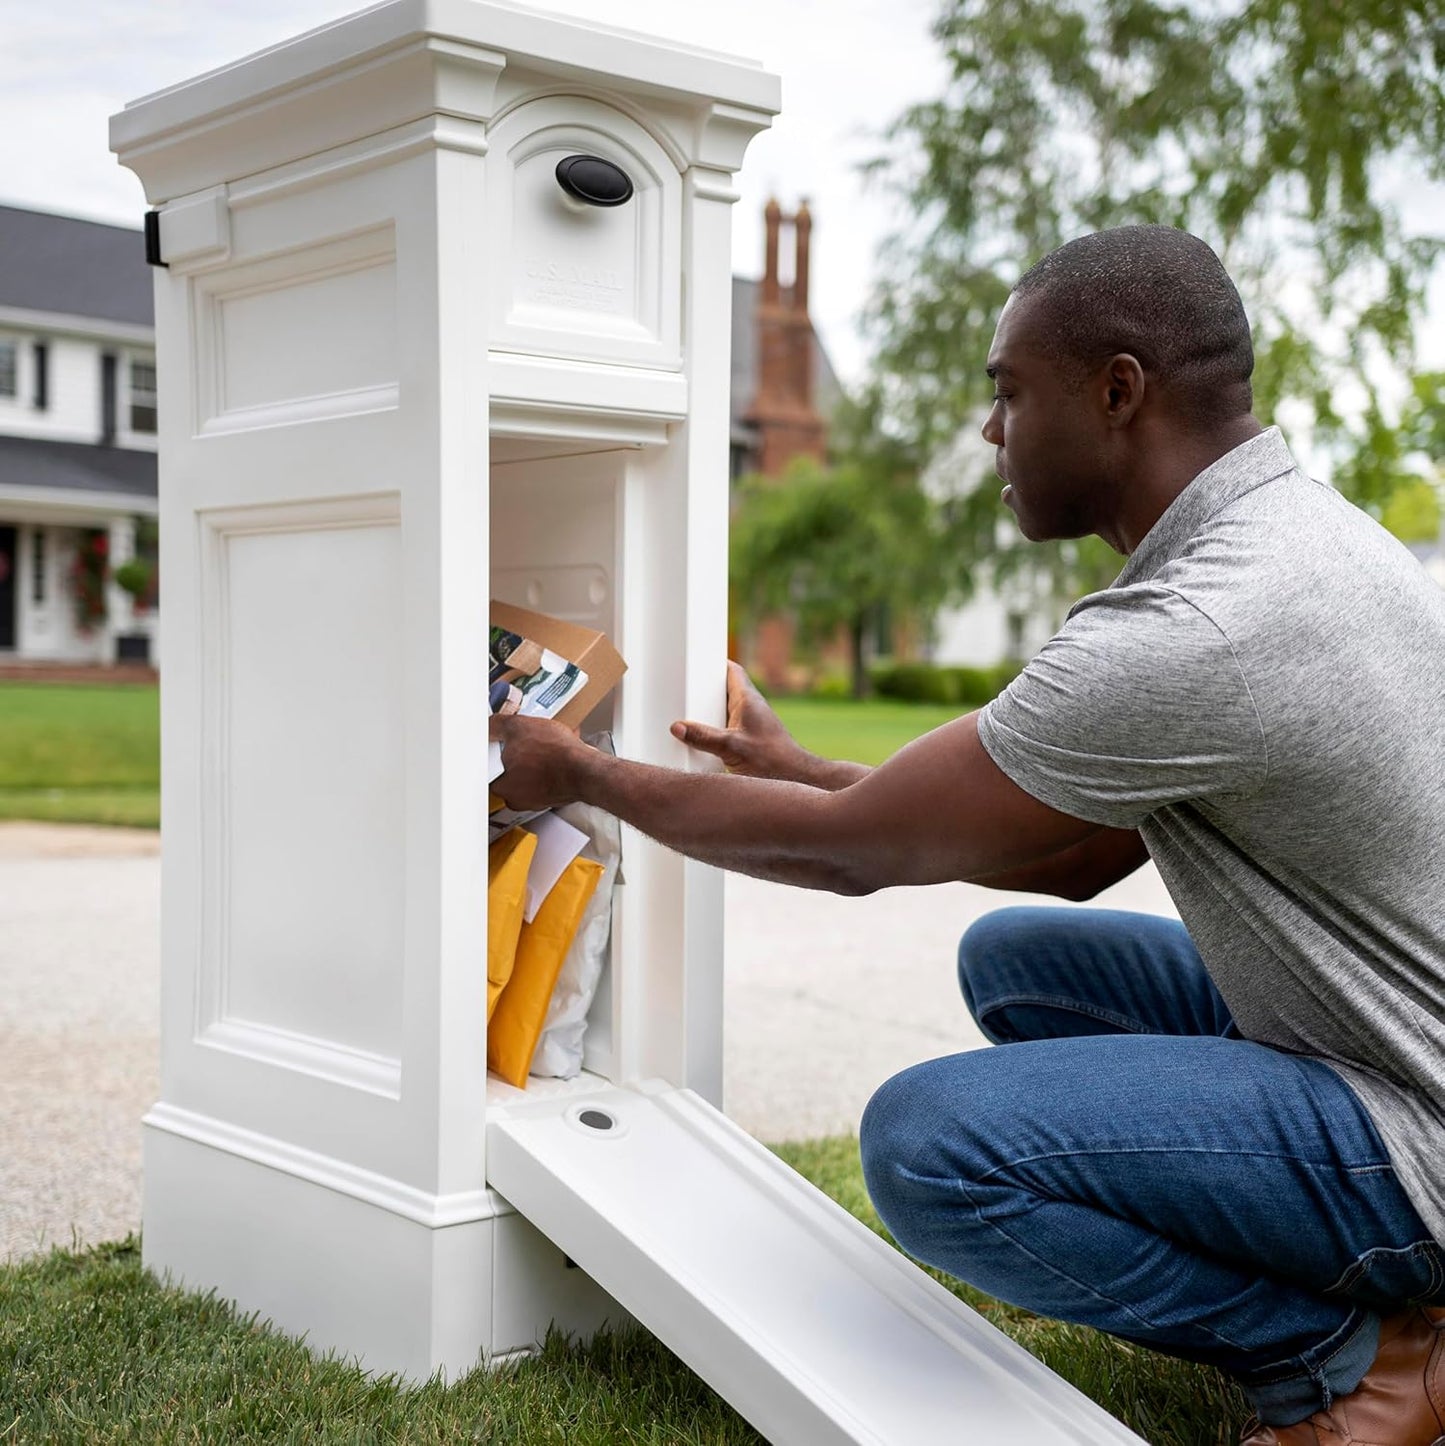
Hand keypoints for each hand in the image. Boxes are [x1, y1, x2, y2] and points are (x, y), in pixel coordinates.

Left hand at [489, 714, 593, 812]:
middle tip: (529, 739)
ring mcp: (539, 799)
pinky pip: (549, 775)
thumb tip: (491, 723)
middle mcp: (518, 798)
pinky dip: (553, 764)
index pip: (489, 767)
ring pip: (532, 773)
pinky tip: (559, 751)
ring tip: (547, 742)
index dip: (498, 749)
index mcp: (502, 786)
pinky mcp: (557, 795)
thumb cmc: (554, 755)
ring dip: (538, 757)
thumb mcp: (518, 727)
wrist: (585, 769)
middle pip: (511, 769)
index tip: (506, 740)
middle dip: (520, 752)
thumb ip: (498, 725)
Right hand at [670, 661, 817, 782]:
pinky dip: (715, 728)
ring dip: (710, 711)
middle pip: (725, 689)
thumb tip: (677, 727)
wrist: (794, 777)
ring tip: (687, 714)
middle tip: (685, 689)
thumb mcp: (731, 747)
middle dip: (706, 689)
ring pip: (726, 709)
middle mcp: (750, 708)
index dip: (715, 663)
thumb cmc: (772, 759)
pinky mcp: (750, 739)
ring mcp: (751, 724)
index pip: (732, 670)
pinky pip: (728, 727)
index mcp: (748, 699)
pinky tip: (702, 739)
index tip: (697, 660)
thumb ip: (703, 737)